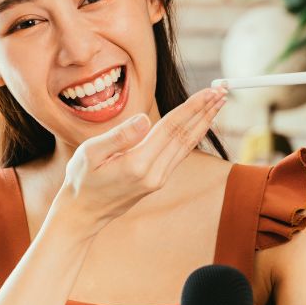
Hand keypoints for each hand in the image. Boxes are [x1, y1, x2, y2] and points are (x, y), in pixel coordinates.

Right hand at [56, 85, 228, 231]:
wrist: (82, 214)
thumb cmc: (81, 181)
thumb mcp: (90, 154)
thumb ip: (119, 136)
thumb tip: (145, 119)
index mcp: (138, 164)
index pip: (172, 128)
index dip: (192, 107)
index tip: (209, 91)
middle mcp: (154, 174)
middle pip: (185, 135)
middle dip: (206, 111)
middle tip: (224, 90)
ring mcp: (158, 179)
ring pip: (187, 145)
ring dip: (204, 121)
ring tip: (218, 102)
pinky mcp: (157, 181)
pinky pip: (180, 153)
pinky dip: (193, 135)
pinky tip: (200, 124)